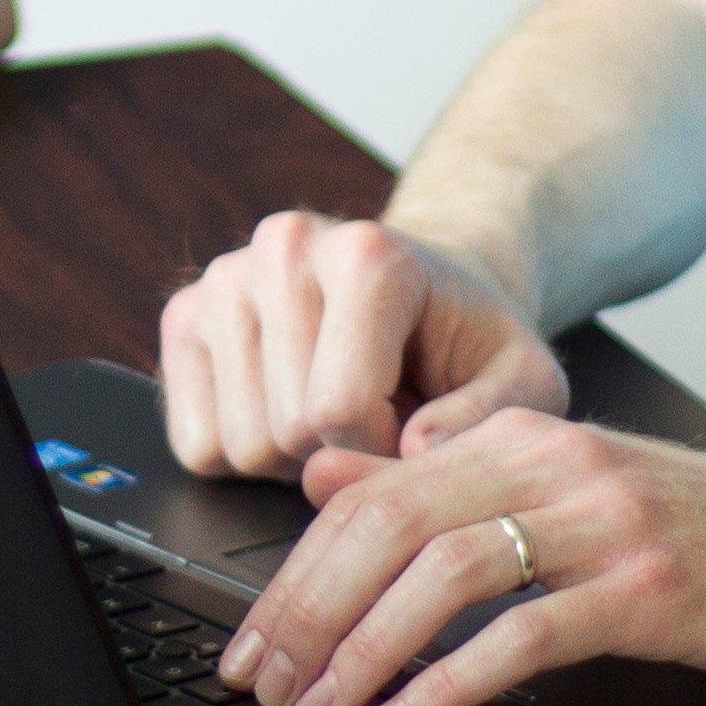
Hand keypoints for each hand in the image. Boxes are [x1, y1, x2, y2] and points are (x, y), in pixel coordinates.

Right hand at [157, 208, 568, 475]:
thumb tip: (416, 451)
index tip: (416, 433)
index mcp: (369, 254)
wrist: (425, 292)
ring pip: (239, 446)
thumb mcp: (522, 380)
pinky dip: (247, 452)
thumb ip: (486, 418)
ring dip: (296, 458)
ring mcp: (224, 277)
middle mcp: (285, 247)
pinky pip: (196, 445)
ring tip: (341, 409)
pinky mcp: (183, 315)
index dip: (384, 453)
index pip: (338, 409)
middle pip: (286, 433)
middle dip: (341, 453)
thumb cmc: (469, 342)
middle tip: (381, 415)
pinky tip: (290, 407)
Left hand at [216, 416, 705, 705]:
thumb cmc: (704, 532)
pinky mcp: (648, 585)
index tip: (250, 641)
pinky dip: (448, 683)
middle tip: (257, 685)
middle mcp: (551, 463)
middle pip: (388, 525)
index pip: (371, 494)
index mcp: (519, 437)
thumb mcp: (565, 491)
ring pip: (443, 571)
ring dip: (363, 650)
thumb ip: (447, 483)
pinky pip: (523, 633)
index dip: (296, 570)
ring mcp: (602, 521)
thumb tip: (324, 479)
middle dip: (306, 612)